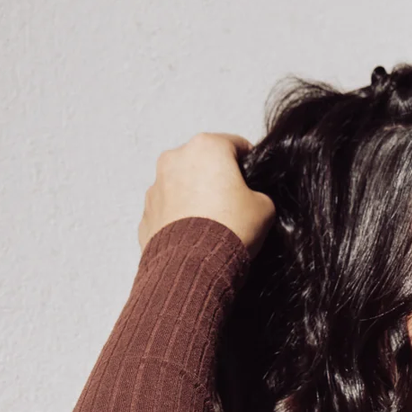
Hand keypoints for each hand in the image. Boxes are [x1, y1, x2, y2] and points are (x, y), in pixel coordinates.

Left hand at [139, 134, 274, 254]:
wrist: (195, 265)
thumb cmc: (230, 228)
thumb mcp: (265, 208)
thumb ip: (258, 195)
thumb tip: (251, 200)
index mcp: (207, 147)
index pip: (236, 145)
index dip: (250, 164)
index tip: (255, 183)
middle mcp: (176, 158)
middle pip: (205, 163)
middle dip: (218, 180)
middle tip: (234, 205)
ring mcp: (156, 185)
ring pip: (183, 184)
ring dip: (197, 197)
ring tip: (214, 223)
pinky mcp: (147, 211)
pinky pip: (170, 209)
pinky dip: (181, 217)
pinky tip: (196, 235)